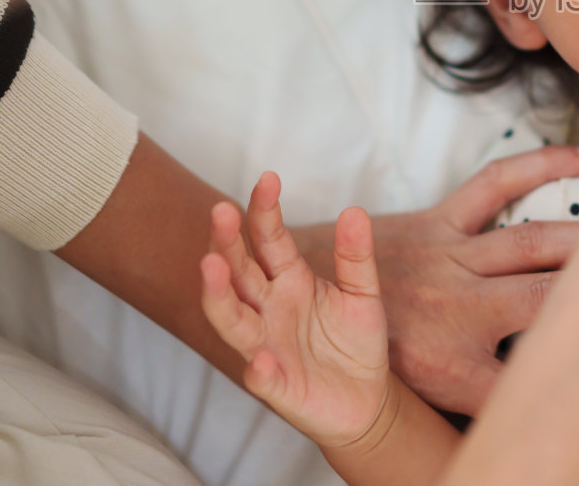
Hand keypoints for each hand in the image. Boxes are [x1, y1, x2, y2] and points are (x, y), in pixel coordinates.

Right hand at [201, 172, 389, 446]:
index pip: (269, 240)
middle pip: (239, 272)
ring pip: (232, 319)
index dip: (265, 211)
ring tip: (211, 265)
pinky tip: (260, 358)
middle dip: (227, 242)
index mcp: (289, 280)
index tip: (268, 179)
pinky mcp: (277, 387)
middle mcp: (268, 309)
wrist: (367, 399)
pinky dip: (258, 370)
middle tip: (222, 211)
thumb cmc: (354, 342)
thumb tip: (355, 210)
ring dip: (218, 294)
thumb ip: (356, 256)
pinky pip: (261, 377)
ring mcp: (266, 346)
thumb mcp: (363, 293)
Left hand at [291, 142, 578, 414]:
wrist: (301, 302)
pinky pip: (500, 183)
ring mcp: (453, 258)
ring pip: (538, 243)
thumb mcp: (431, 404)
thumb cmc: (377, 360)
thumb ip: (487, 406)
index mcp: (456, 371)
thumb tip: (550, 428)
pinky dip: (548, 163)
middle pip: (552, 304)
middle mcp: (460, 312)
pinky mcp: (442, 219)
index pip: (530, 389)